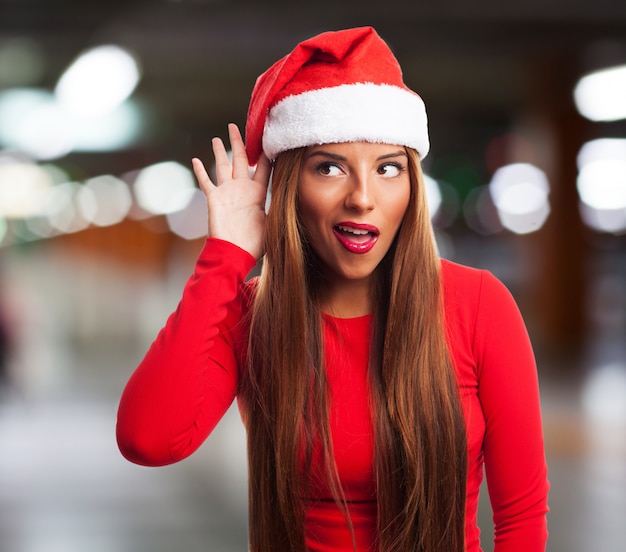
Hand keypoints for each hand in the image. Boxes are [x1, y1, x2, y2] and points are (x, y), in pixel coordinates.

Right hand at [192, 123, 270, 259]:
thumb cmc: (254, 244)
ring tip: (220, 137)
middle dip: (240, 143)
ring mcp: (227, 193)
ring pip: (224, 166)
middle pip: (242, 160)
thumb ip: (279, 211)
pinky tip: (195, 159)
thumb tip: (296, 205)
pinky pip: (206, 182)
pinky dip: (200, 171)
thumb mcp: (272, 226)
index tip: (269, 139)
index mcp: (257, 194)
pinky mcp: (214, 199)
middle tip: (238, 127)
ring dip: (221, 151)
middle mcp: (242, 190)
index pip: (264, 169)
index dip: (266, 155)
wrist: (235, 253)